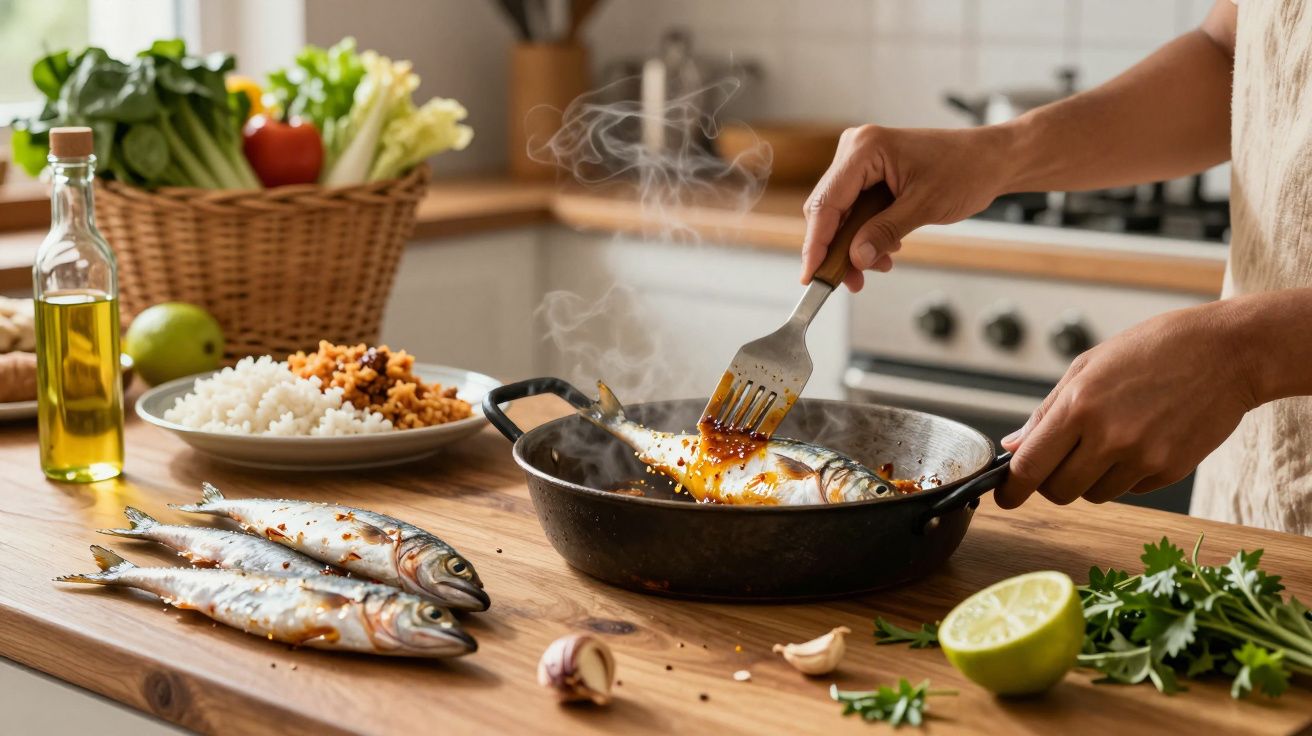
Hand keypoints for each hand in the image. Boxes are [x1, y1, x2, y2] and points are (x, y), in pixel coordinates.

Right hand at [800, 124, 1015, 291]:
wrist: (992, 160)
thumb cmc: (966, 169)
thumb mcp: (924, 207)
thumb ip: (884, 232)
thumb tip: (855, 258)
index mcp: (864, 148)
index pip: (827, 203)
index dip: (816, 244)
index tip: (812, 275)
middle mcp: (855, 150)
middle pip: (828, 210)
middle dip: (837, 249)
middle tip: (850, 280)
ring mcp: (861, 160)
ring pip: (840, 214)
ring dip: (854, 245)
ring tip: (878, 266)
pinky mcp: (869, 173)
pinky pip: (855, 209)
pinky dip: (865, 233)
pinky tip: (885, 249)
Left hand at [996, 302, 1258, 507]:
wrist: (1227, 352)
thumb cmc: (1152, 350)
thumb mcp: (1089, 366)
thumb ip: (1047, 411)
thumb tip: (1014, 446)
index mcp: (1079, 405)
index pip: (1030, 466)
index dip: (1011, 489)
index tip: (1004, 497)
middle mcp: (1108, 437)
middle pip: (1058, 491)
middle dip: (1052, 483)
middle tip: (1061, 461)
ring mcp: (1142, 457)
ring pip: (1094, 494)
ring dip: (1091, 478)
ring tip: (1112, 438)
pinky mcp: (1170, 471)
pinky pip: (1130, 489)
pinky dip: (1127, 474)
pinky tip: (1144, 438)